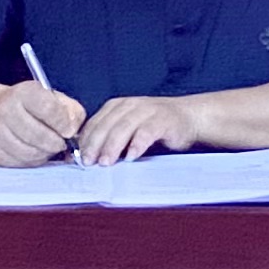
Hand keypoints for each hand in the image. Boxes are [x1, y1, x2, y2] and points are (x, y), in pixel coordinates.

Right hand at [0, 77, 87, 167]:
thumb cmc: (35, 106)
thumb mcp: (57, 100)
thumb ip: (71, 112)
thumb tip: (71, 131)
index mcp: (25, 92)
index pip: (47, 108)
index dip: (62, 123)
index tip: (69, 132)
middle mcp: (6, 109)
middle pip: (37, 135)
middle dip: (55, 143)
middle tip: (61, 144)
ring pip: (28, 152)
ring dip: (45, 154)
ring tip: (50, 148)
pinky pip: (19, 162)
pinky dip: (33, 161)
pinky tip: (36, 153)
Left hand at [74, 95, 199, 163]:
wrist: (189, 117)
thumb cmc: (155, 127)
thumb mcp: (129, 129)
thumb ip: (110, 138)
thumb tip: (87, 157)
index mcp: (117, 106)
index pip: (95, 122)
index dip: (86, 141)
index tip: (79, 158)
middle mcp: (131, 105)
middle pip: (108, 124)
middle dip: (96, 145)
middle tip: (90, 163)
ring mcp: (148, 110)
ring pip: (124, 127)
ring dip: (113, 146)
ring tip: (106, 163)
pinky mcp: (163, 120)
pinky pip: (147, 131)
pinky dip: (137, 144)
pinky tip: (131, 157)